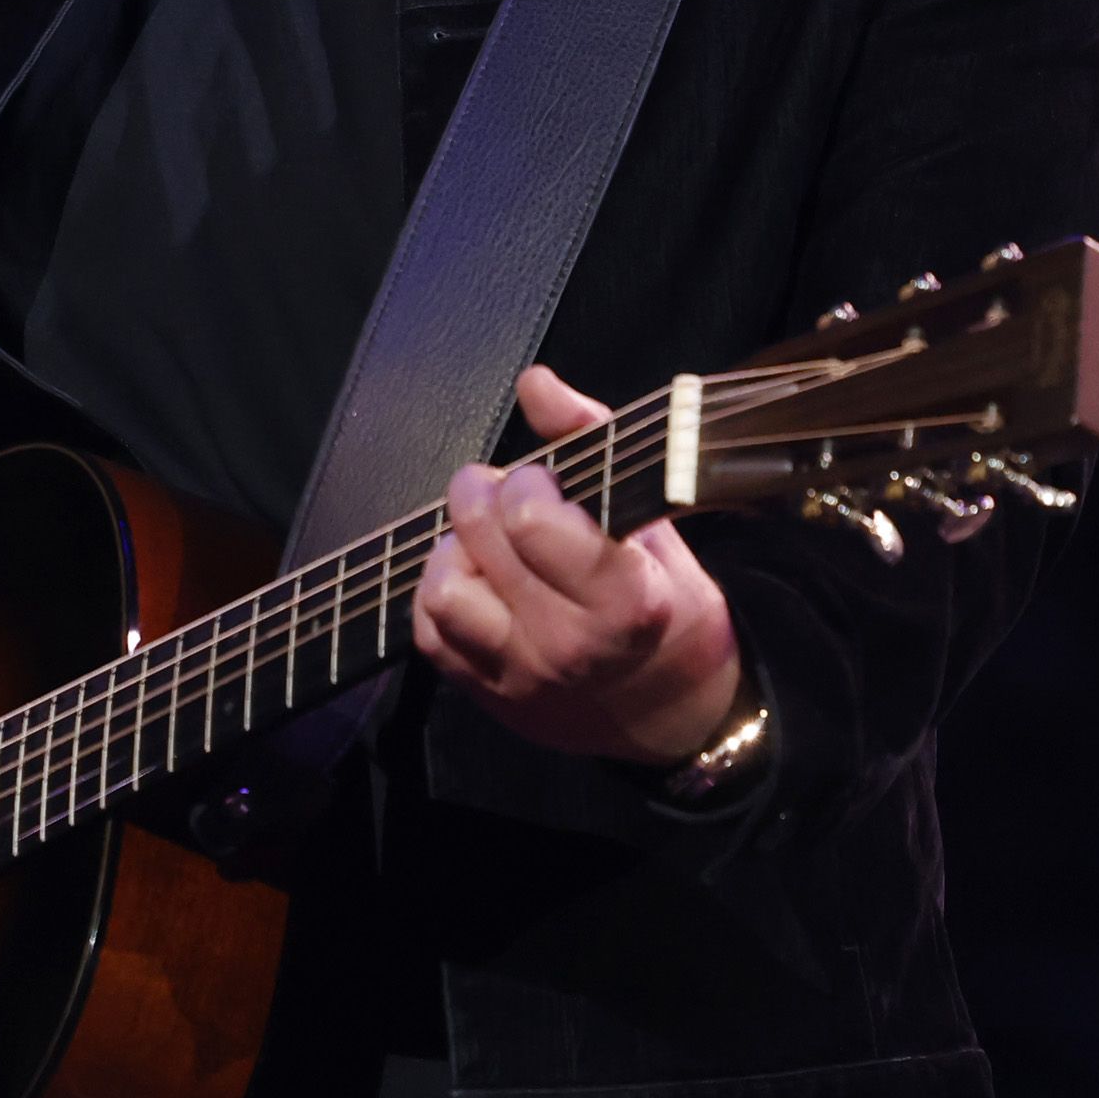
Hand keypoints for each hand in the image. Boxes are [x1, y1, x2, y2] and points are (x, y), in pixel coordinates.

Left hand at [406, 367, 748, 765]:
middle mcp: (569, 643)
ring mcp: (522, 675)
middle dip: (483, 494)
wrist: (670, 715)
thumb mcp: (657, 523)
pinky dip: (442, 595)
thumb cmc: (666, 606)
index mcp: (626, 600)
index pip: (533, 521)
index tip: (543, 479)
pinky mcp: (486, 695)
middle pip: (480, 540)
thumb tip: (536, 382)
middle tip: (502, 490)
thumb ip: (594, 442)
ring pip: (443, 590)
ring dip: (456, 551)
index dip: (528, 483)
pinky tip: (478, 583)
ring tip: (486, 543)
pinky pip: (428, 631)